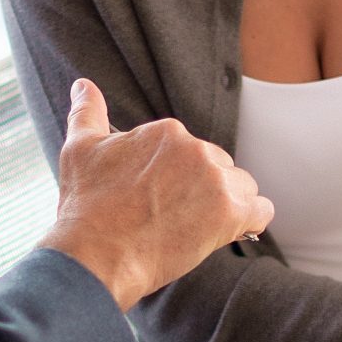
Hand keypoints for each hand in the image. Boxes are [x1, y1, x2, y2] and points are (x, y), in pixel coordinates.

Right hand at [39, 79, 273, 310]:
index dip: (177, 179)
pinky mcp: (230, 213)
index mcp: (167, 131)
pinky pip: (261, 212)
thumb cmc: (85, 207)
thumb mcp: (80, 149)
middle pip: (218, 168)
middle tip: (170, 216)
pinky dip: (250, 223)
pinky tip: (230, 232)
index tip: (157, 198)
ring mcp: (215, 180)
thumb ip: (88, 112)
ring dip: (224, 207)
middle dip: (201, 191)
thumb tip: (83, 85)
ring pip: (241, 188)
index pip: (192, 152)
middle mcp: (196, 148)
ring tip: (192, 228)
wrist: (94, 255)